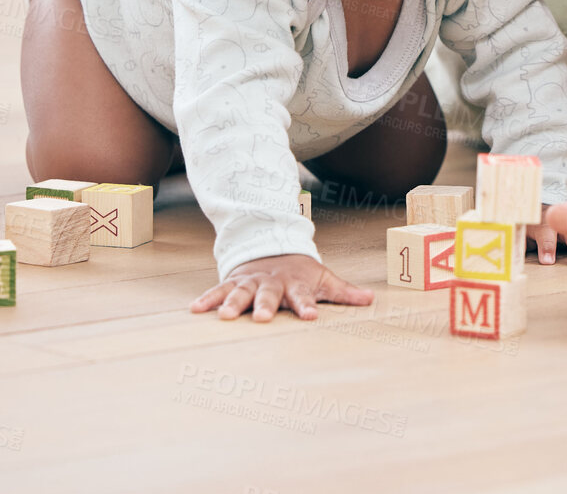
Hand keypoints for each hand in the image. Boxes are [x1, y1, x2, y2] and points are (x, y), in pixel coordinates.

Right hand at [189, 254, 372, 321]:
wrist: (272, 247)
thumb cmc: (301, 272)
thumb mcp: (324, 279)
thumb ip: (344, 293)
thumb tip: (371, 300)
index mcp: (295, 285)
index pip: (303, 297)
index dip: (307, 306)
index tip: (311, 316)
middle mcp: (271, 283)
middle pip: (268, 295)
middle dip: (264, 306)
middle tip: (261, 319)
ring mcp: (250, 282)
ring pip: (240, 293)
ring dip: (231, 304)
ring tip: (224, 316)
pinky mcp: (233, 282)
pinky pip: (217, 290)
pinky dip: (207, 299)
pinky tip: (195, 310)